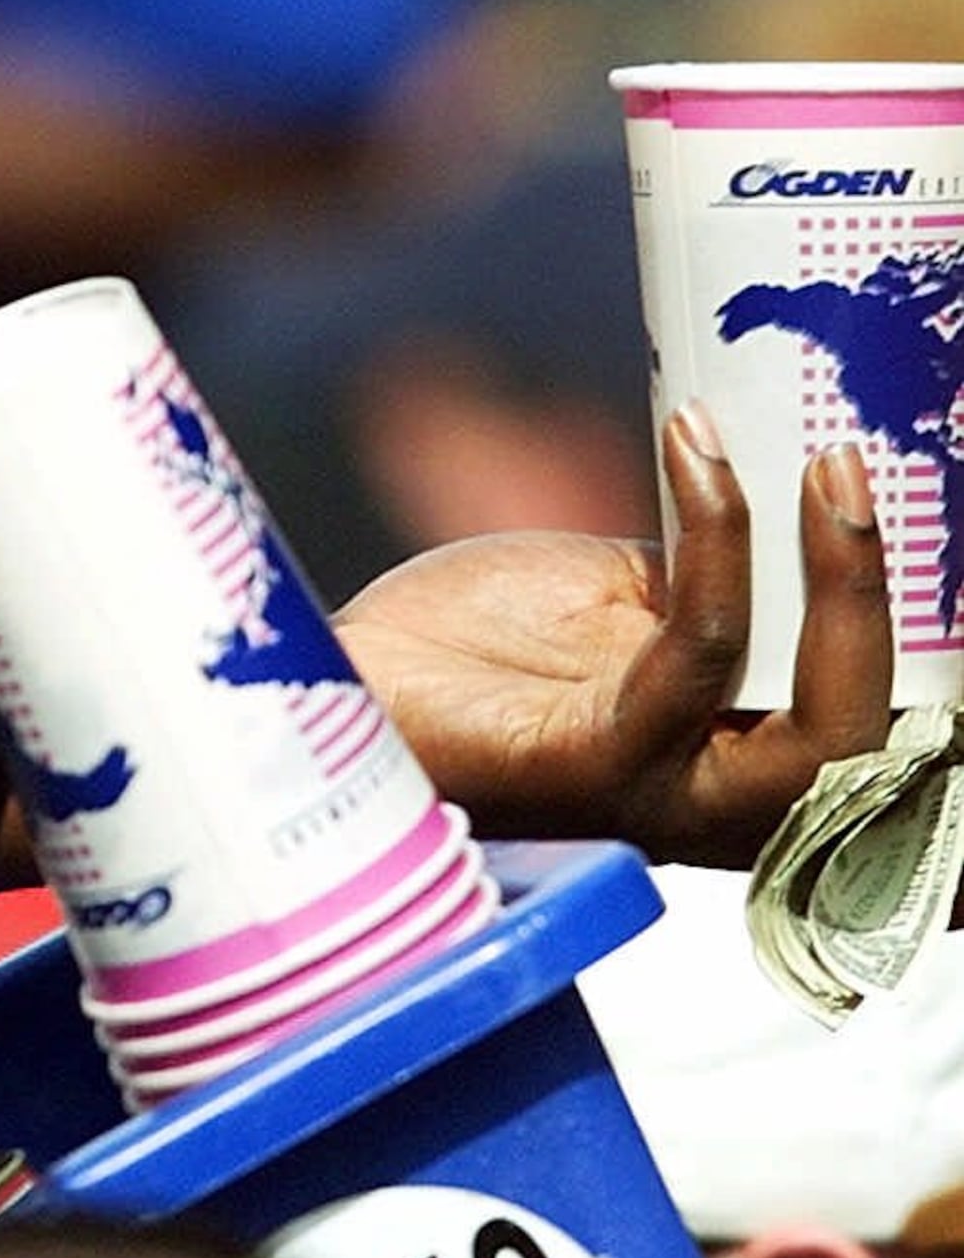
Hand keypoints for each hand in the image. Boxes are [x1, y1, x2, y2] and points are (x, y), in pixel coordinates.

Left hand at [334, 409, 891, 863]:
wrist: (351, 672)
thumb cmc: (487, 641)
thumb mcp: (634, 602)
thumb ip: (723, 583)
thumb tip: (799, 495)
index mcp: (747, 767)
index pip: (883, 748)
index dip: (928, 686)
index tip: (923, 514)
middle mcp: (725, 805)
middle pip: (878, 748)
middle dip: (889, 607)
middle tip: (858, 470)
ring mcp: (665, 798)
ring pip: (822, 730)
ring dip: (838, 581)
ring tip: (824, 462)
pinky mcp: (592, 766)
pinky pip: (697, 659)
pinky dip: (717, 543)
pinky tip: (695, 452)